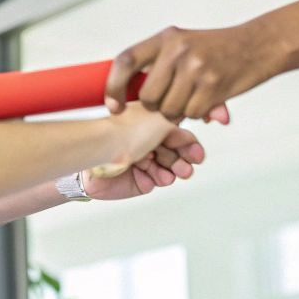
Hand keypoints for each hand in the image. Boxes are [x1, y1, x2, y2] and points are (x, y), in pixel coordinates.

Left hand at [85, 121, 208, 198]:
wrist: (101, 153)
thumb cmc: (126, 132)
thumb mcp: (159, 120)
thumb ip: (177, 120)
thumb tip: (189, 117)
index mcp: (150, 125)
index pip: (177, 135)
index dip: (189, 145)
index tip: (197, 153)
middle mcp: (146, 142)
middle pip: (175, 153)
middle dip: (184, 160)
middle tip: (188, 166)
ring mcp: (142, 161)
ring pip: (167, 169)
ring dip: (174, 170)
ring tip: (177, 173)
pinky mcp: (136, 180)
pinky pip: (154, 181)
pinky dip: (159, 178)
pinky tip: (159, 177)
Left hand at [105, 23, 279, 121]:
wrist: (259, 45)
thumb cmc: (217, 50)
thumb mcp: (184, 45)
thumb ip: (158, 65)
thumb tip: (127, 96)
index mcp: (166, 38)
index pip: (125, 61)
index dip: (113, 86)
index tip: (113, 106)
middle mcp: (178, 51)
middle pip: (147, 96)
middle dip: (155, 107)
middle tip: (171, 100)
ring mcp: (196, 68)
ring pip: (168, 110)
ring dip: (177, 112)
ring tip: (193, 96)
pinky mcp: (213, 86)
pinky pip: (191, 115)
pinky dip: (197, 114)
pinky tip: (208, 100)